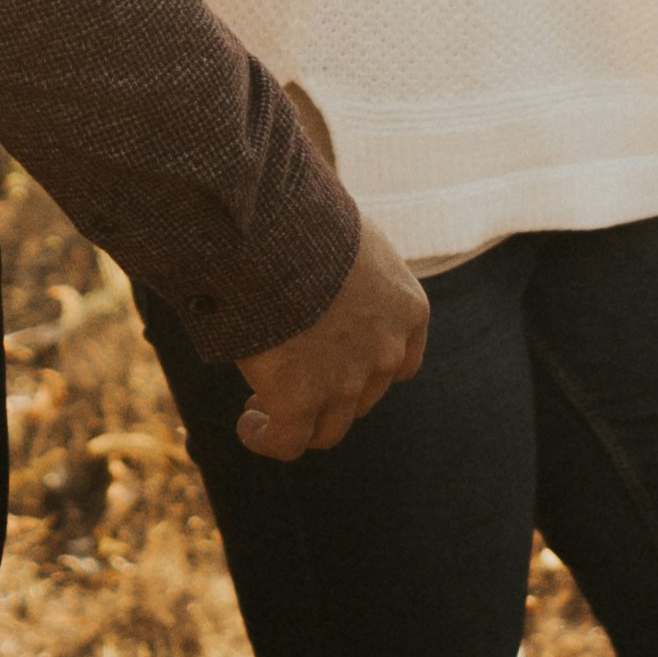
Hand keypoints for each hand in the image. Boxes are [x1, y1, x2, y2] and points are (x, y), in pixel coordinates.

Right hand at [232, 213, 430, 458]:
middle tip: (291, 379)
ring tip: (262, 407)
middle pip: (363, 397)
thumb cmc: (302, 216)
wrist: (275, 229)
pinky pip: (286, 440)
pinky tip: (250, 425)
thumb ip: (349, 266)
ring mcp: (345, 380)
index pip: (401, 362)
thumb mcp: (348, 236)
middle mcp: (385, 351)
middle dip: (328, 393)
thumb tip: (321, 261)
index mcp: (408, 309)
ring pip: (327, 428)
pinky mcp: (300, 397)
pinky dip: (267, 438)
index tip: (333, 361)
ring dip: (298, 421)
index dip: (365, 368)